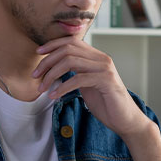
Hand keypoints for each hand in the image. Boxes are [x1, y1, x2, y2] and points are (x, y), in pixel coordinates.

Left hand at [32, 36, 150, 138]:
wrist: (125, 119)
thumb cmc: (105, 103)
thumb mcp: (86, 84)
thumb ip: (76, 72)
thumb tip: (55, 68)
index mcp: (96, 56)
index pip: (72, 41)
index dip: (53, 44)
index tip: (38, 52)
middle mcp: (101, 58)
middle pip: (68, 49)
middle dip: (47, 61)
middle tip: (35, 75)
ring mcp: (104, 68)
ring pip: (70, 61)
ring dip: (51, 75)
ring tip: (41, 88)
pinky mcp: (106, 80)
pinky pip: (78, 79)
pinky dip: (62, 87)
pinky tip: (53, 96)